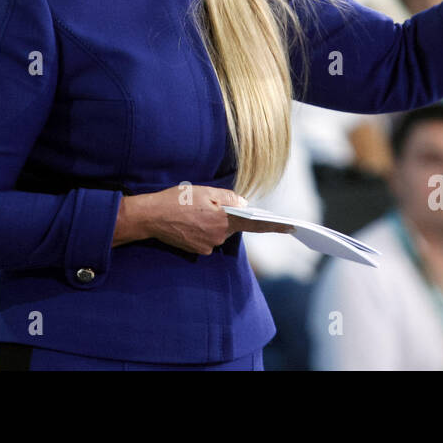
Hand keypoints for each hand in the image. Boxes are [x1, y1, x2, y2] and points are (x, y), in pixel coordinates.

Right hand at [136, 185, 292, 255]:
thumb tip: (243, 204)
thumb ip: (228, 198)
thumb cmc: (177, 200)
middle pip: (233, 226)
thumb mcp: (204, 191)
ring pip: (219, 232)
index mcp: (224, 219)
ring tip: (193, 211)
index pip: (256, 224)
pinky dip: (202, 229)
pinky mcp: (197, 251)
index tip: (291, 227)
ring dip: (212, 222)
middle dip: (226, 216)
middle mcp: (219, 236)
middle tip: (205, 204)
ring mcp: (208, 246)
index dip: (275, 225)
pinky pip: (208, 239)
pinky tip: (188, 221)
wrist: (151, 217)